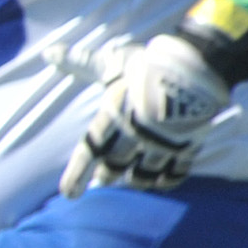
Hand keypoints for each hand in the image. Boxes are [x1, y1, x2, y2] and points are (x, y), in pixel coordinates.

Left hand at [62, 31, 228, 195]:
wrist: (199, 63)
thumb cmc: (149, 63)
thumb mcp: (112, 62)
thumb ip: (81, 62)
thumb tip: (49, 52)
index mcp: (113, 116)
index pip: (89, 151)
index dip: (77, 175)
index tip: (69, 194)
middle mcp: (135, 134)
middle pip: (116, 165)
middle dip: (107, 174)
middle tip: (102, 180)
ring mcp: (163, 142)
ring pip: (144, 174)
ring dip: (137, 180)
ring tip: (132, 180)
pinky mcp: (188, 144)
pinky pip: (176, 172)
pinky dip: (168, 179)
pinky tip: (161, 181)